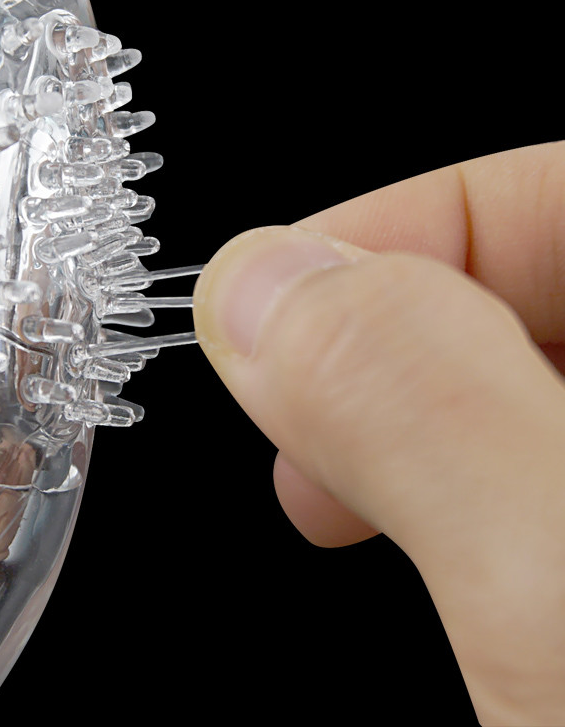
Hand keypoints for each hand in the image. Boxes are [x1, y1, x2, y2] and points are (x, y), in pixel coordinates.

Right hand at [194, 143, 564, 725]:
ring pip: (509, 373)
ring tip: (325, 494)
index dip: (386, 230)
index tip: (263, 309)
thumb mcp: (562, 606)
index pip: (544, 191)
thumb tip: (266, 284)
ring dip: (395, 415)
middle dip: (377, 334)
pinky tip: (396, 531)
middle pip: (523, 278)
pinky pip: (518, 463)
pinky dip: (438, 480)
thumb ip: (417, 409)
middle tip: (292, 419)